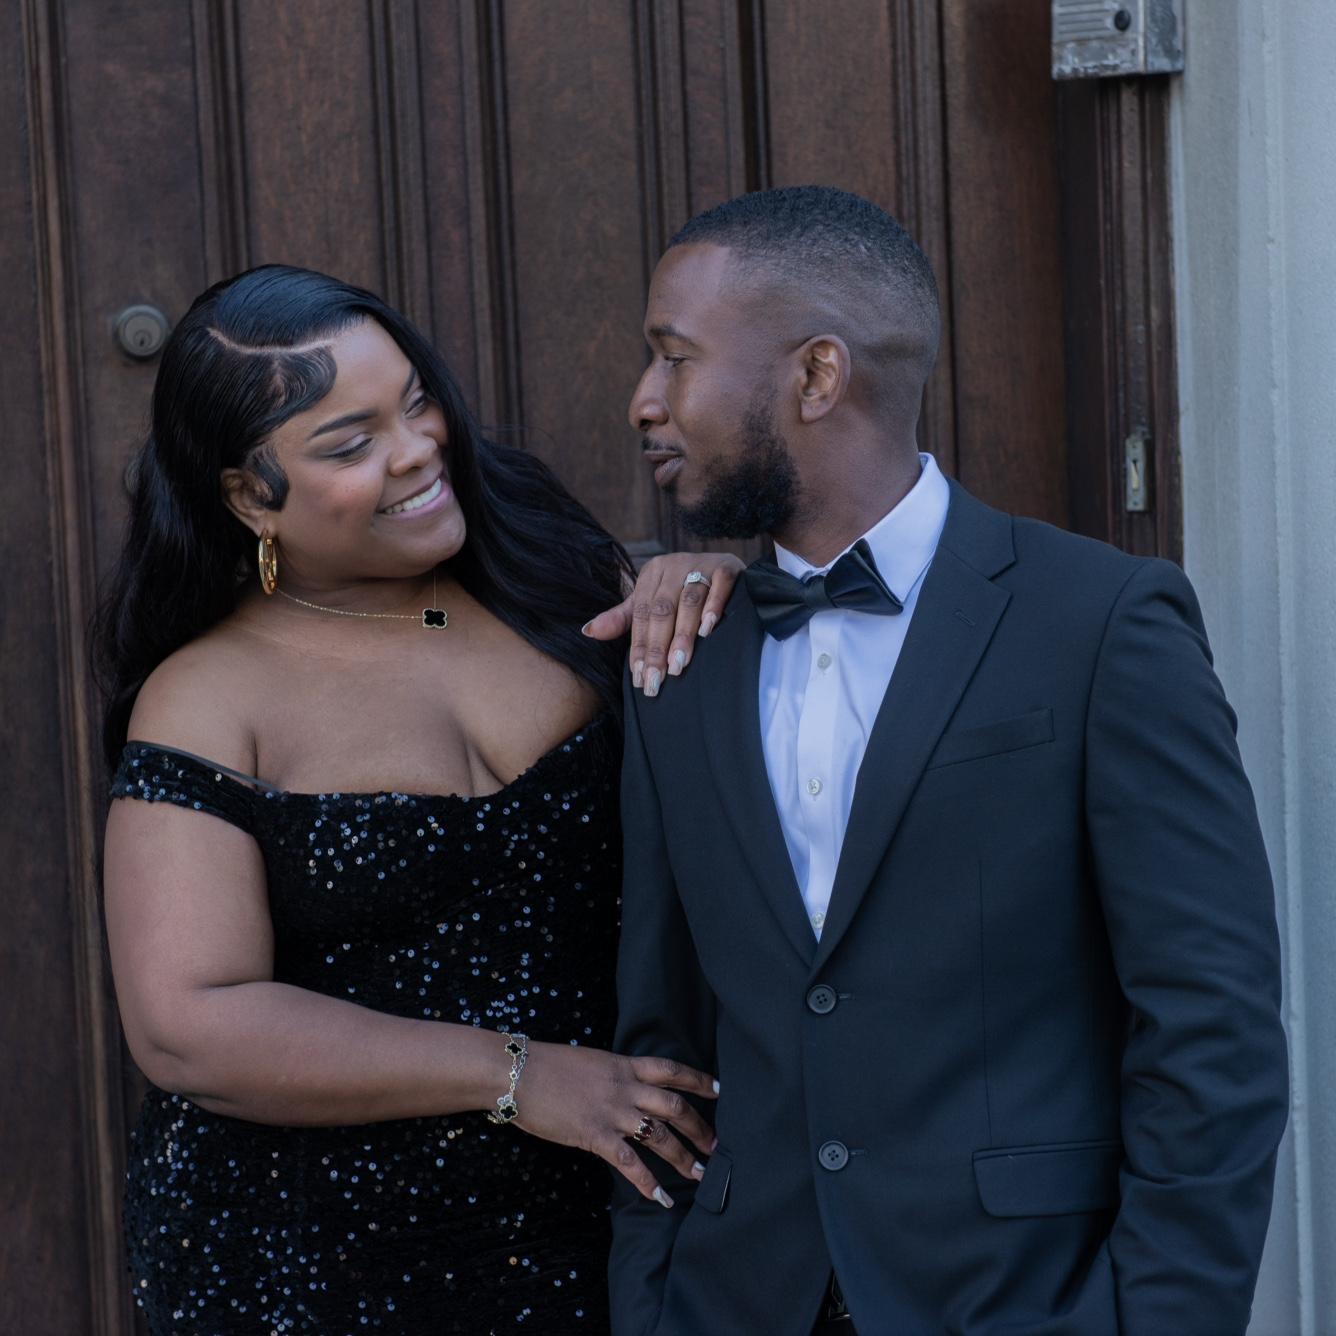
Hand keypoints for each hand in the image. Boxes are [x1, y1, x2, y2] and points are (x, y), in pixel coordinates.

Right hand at [513, 1043, 718, 1206]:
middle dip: (699, 1127)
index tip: (718, 1091)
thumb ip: (614, 1075)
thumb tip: (628, 1087)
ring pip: (659, 1135)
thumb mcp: (591, 1062)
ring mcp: (612, 1111)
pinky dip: (647, 1183)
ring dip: (683, 1157)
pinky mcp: (594, 1134)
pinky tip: (661, 1199)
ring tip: (699, 1175)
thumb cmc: (548, 1066)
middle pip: (674, 1105)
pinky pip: (628, 1162)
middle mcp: (625, 1087)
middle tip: (716, 1145)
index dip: (698, 1080)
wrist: (518, 1072)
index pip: (671, 1070)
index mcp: (623, 1065)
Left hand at [583, 552, 744, 695]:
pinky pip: (719, 587)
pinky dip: (713, 608)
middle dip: (657, 648)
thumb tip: (588, 632)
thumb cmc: (682, 589)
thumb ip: (623, 618)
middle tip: (656, 679)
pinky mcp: (727, 567)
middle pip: (662, 611)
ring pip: (688, 602)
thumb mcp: (651, 601)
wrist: (725, 566)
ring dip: (683, 635)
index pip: (642, 614)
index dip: (639, 646)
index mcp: (652, 574)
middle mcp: (674, 566)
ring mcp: (702, 564)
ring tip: (678, 664)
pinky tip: (707, 630)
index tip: (639, 677)